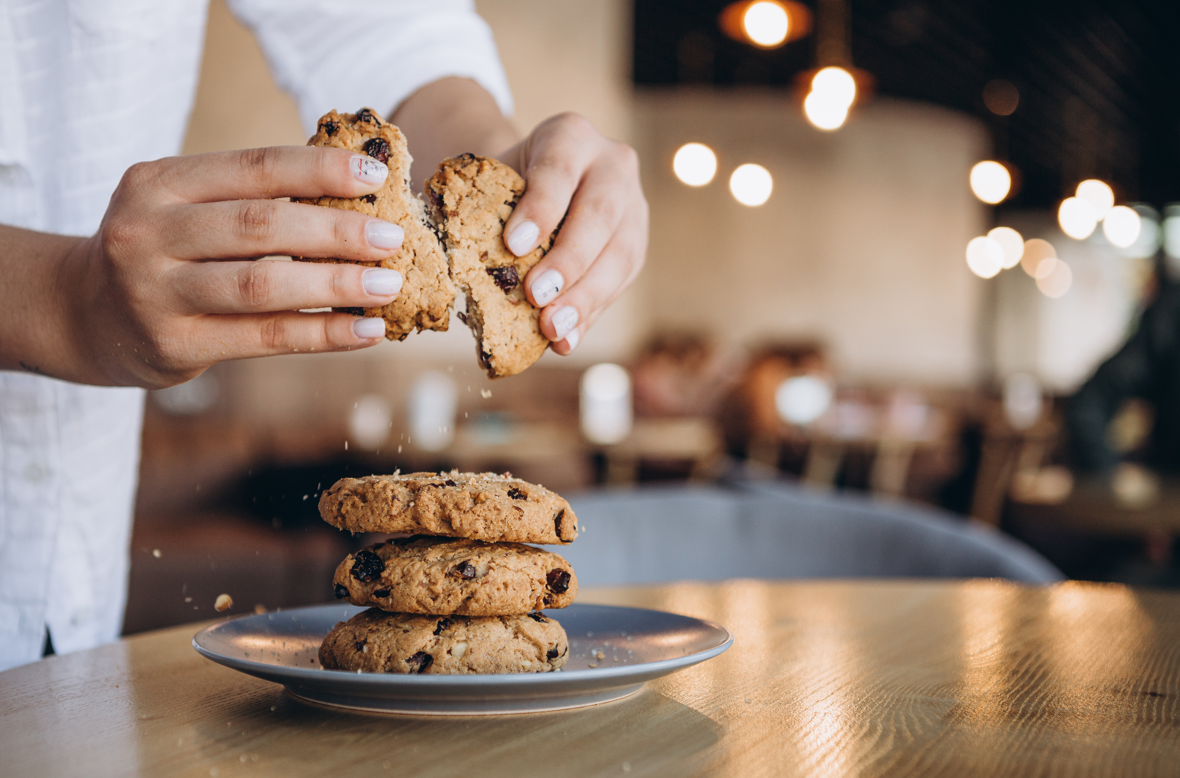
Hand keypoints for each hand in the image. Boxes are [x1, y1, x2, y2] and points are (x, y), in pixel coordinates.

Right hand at [62, 146, 406, 386]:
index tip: (376, 175)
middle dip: (337, 232)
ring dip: (336, 285)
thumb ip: (250, 200)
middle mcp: (148, 231)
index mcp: (159, 182)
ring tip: (388, 285)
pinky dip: (322, 334)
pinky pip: (263, 337)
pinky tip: (366, 330)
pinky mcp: (172, 343)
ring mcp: (154, 291)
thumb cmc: (164, 252)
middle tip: (393, 239)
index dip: (319, 170)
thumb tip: (359, 200)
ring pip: (262, 285)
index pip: (253, 168)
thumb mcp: (185, 209)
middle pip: (261, 226)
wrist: (85, 314)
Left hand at [498, 113, 647, 354]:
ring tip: (552, 329)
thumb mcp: (492, 180)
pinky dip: (590, 314)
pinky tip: (566, 340)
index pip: (558, 171)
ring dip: (584, 297)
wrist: (535, 183)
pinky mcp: (637, 245)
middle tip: (537, 296)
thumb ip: (480, 213)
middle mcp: (613, 164)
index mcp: (571, 136)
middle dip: (568, 261)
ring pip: (620, 254)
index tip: (514, 246)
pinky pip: (620, 283)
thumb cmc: (506, 183)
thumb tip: (458, 267)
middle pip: (599, 215)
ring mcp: (634, 205)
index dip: (540, 209)